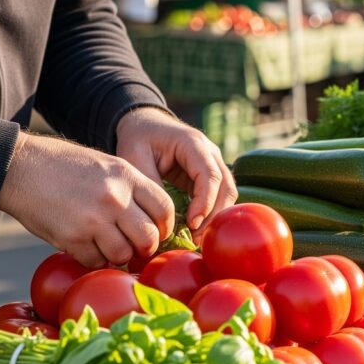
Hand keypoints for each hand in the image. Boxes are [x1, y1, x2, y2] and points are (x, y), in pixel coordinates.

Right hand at [0, 132, 173, 266]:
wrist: (19, 166)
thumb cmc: (65, 166)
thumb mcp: (107, 165)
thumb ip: (131, 189)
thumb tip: (153, 221)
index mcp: (127, 176)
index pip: (165, 209)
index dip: (165, 226)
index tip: (157, 232)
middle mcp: (115, 198)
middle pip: (149, 237)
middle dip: (145, 247)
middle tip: (134, 246)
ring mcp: (94, 219)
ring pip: (123, 254)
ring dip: (118, 255)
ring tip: (107, 245)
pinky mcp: (72, 238)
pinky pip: (95, 260)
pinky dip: (93, 259)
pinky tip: (85, 246)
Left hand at [115, 108, 236, 236]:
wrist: (145, 124)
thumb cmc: (139, 138)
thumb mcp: (134, 157)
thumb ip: (150, 183)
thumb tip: (165, 215)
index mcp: (193, 143)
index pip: (210, 175)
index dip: (205, 202)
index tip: (192, 223)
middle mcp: (210, 152)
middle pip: (226, 187)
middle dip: (214, 215)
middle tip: (197, 238)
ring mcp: (214, 163)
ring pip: (228, 193)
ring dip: (216, 216)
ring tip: (198, 237)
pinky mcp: (211, 175)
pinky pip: (220, 196)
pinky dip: (212, 213)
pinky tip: (198, 229)